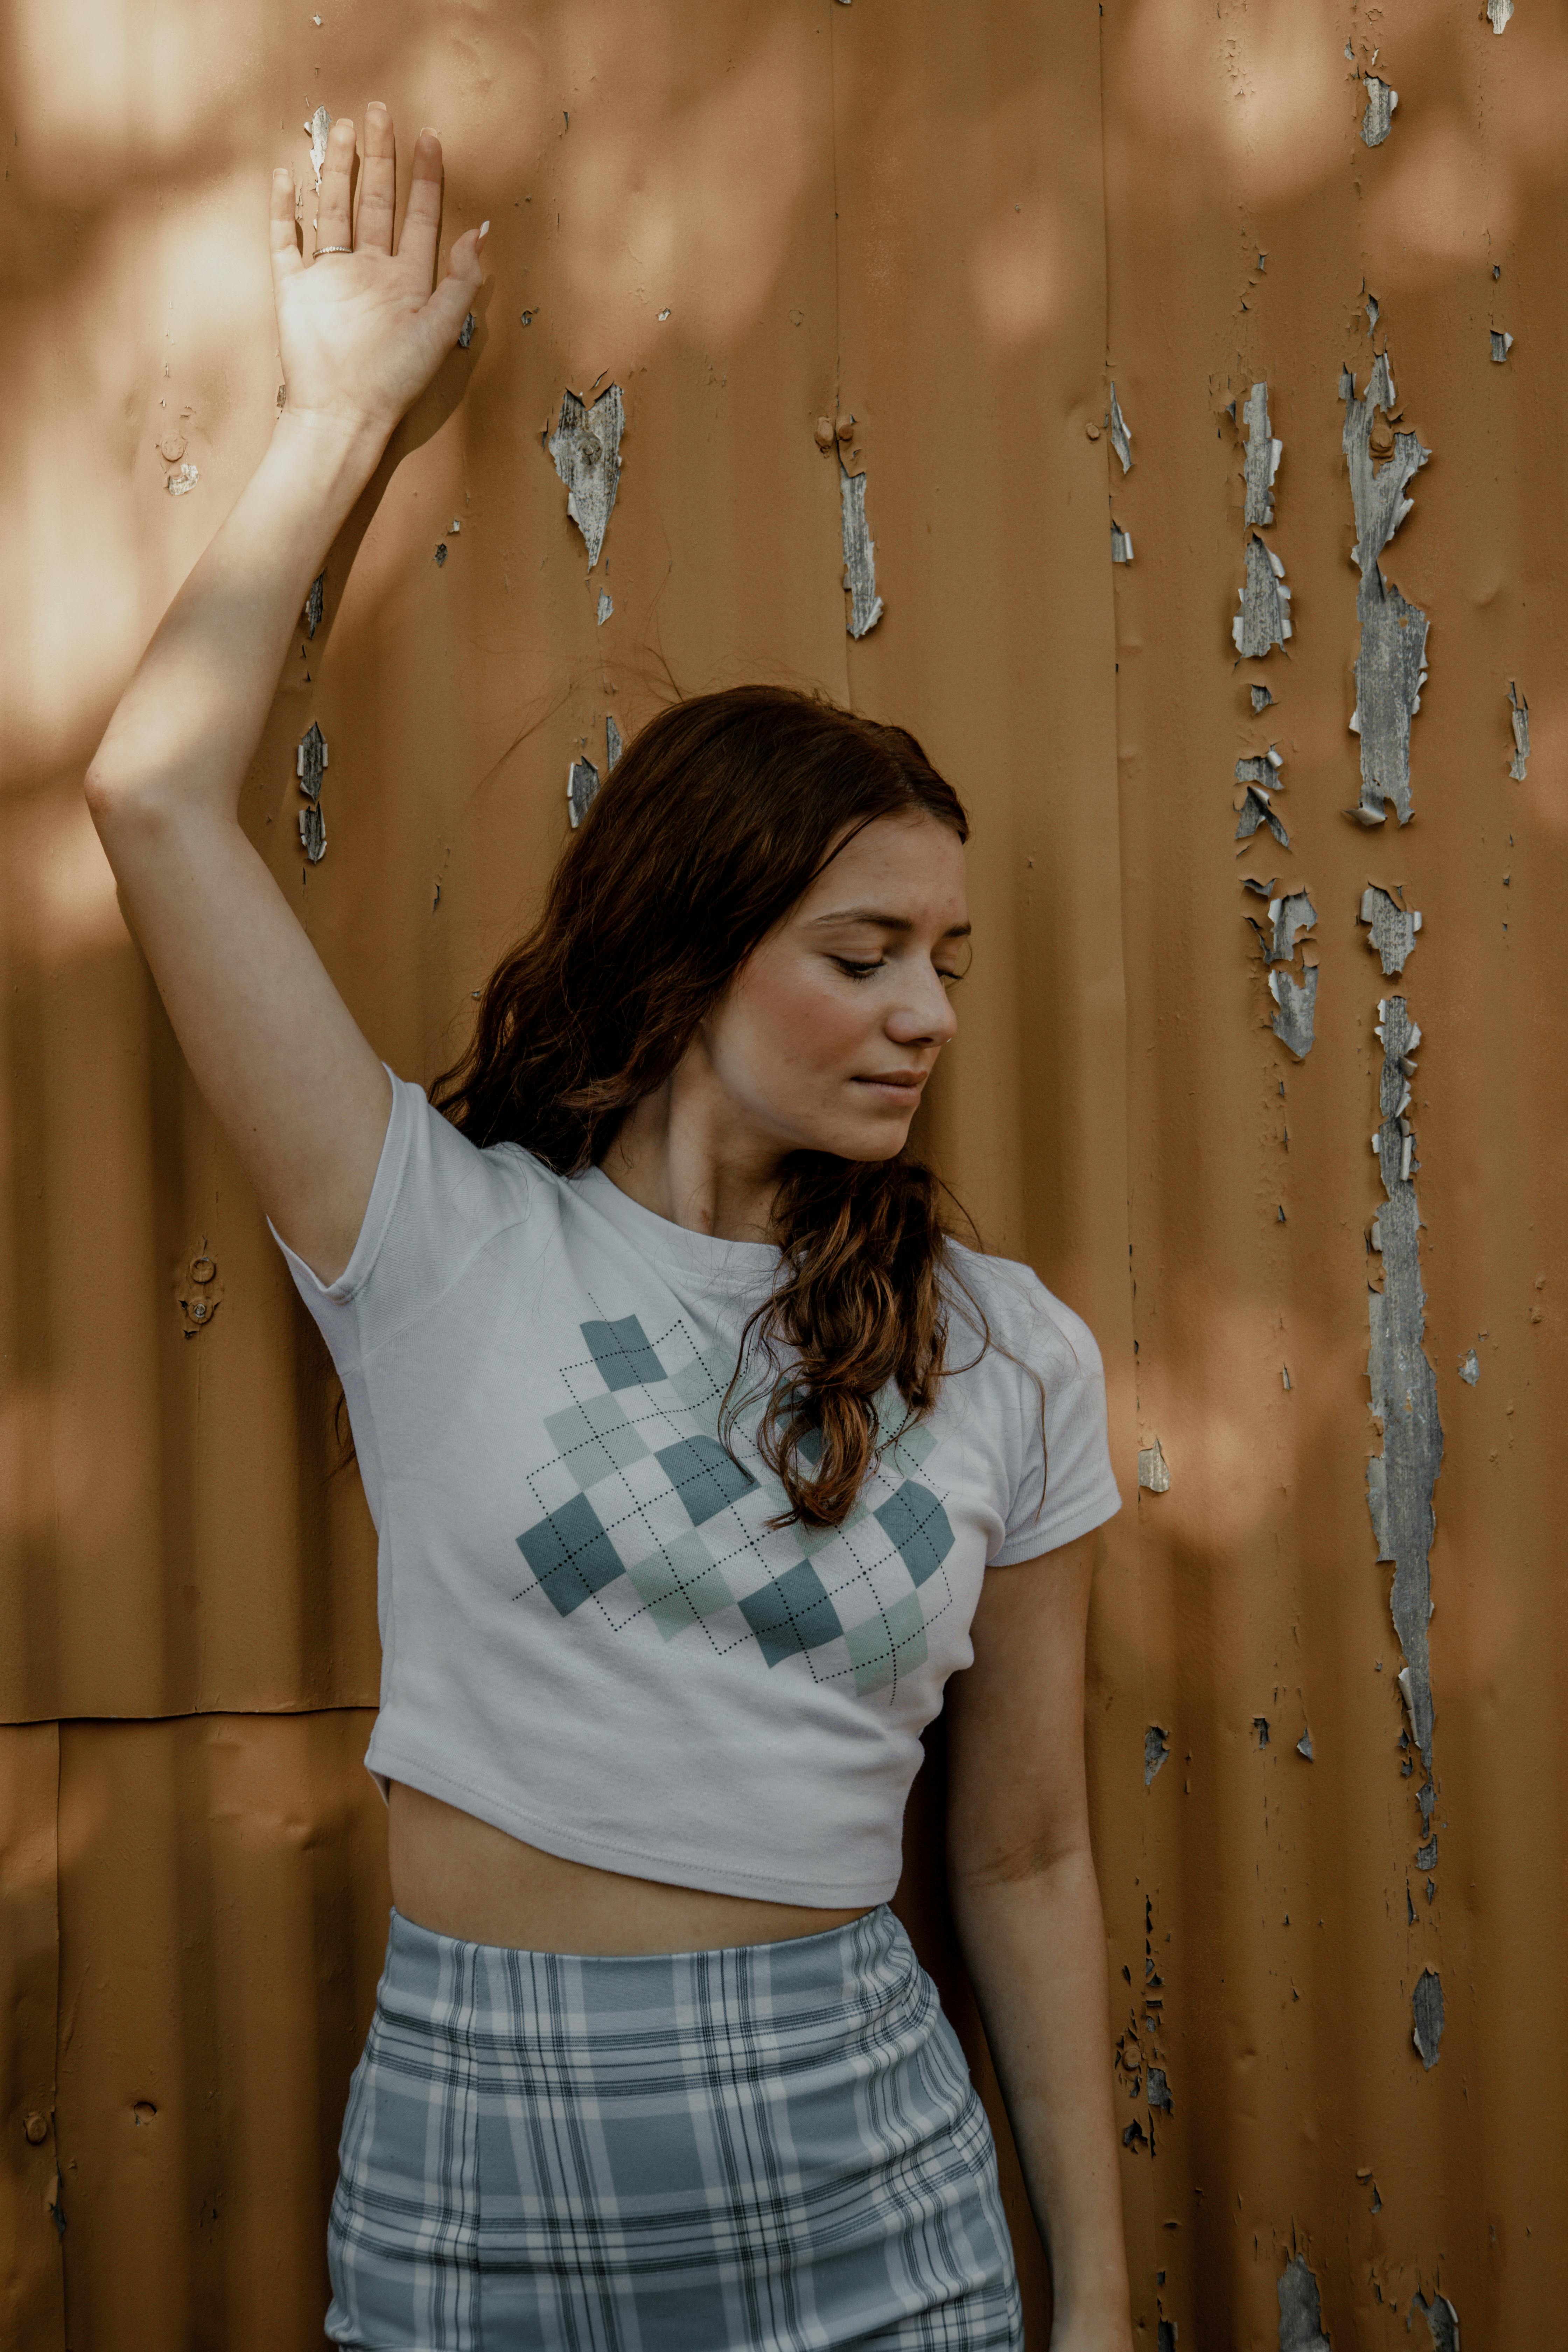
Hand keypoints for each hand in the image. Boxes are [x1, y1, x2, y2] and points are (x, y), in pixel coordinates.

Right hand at [270, 104, 484, 449]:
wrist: (343, 413)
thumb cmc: (395, 379)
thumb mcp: (440, 329)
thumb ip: (460, 281)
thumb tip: (481, 233)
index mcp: (407, 281)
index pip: (419, 217)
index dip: (425, 178)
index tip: (430, 138)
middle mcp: (370, 272)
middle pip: (375, 201)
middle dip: (379, 158)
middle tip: (380, 112)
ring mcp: (331, 278)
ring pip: (334, 209)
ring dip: (338, 169)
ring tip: (343, 129)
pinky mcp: (295, 288)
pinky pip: (286, 240)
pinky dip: (284, 208)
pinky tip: (287, 176)